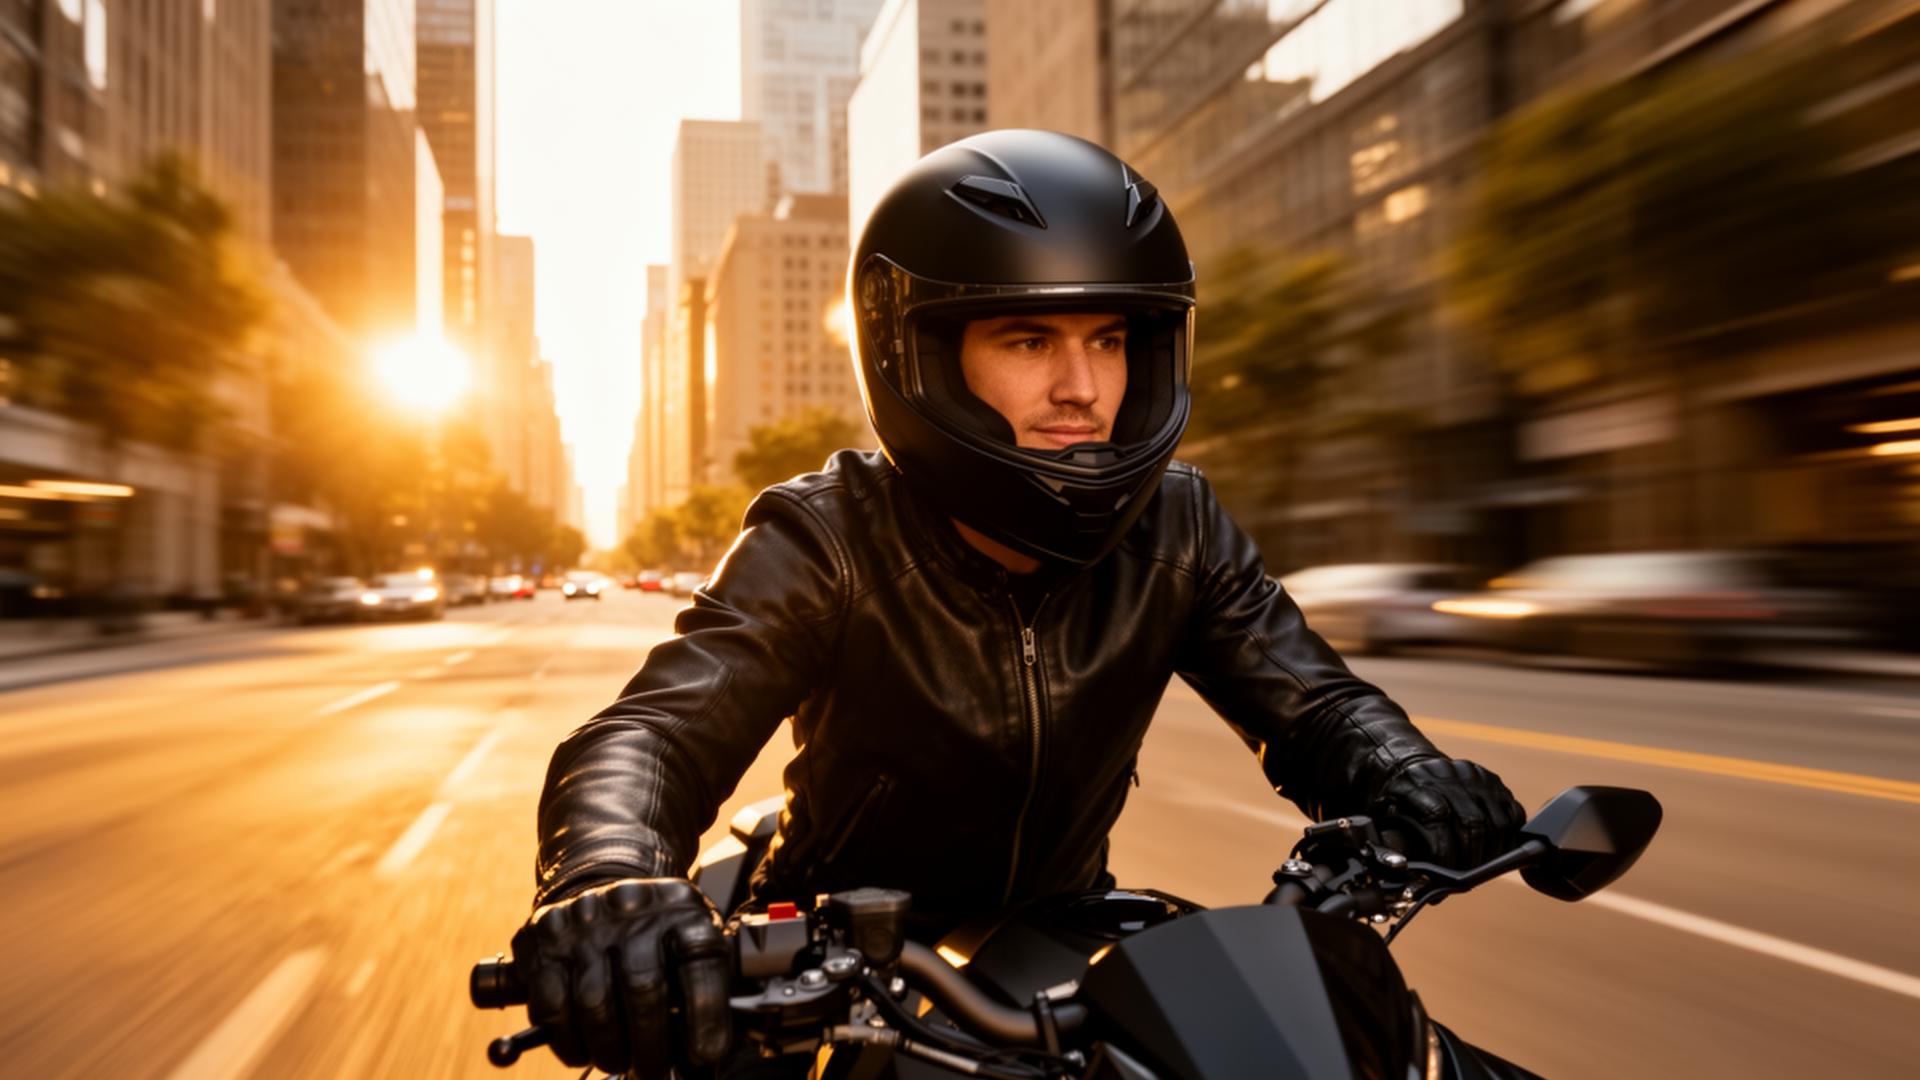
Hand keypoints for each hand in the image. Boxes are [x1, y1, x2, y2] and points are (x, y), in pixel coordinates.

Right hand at [510, 878, 731, 1077]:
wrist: (602, 897)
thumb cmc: (656, 937)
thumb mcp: (692, 943)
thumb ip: (710, 985)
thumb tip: (709, 1054)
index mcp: (683, 907)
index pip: (701, 960)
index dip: (707, 1015)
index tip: (706, 1055)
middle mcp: (634, 904)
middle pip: (643, 987)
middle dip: (650, 1046)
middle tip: (654, 1071)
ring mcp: (584, 918)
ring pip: (594, 1002)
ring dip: (609, 1050)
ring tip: (620, 1062)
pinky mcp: (544, 936)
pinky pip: (552, 1005)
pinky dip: (569, 1042)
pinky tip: (585, 1051)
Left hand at [1371, 758, 1525, 868]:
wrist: (1409, 762)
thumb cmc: (1397, 796)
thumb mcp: (1385, 812)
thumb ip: (1393, 840)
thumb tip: (1411, 880)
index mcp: (1417, 781)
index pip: (1438, 816)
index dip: (1444, 851)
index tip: (1444, 876)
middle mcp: (1448, 774)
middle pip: (1472, 822)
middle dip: (1471, 859)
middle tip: (1465, 879)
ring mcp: (1474, 776)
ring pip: (1496, 821)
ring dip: (1492, 853)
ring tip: (1480, 870)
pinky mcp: (1494, 780)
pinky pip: (1514, 814)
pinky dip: (1509, 839)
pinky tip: (1496, 853)